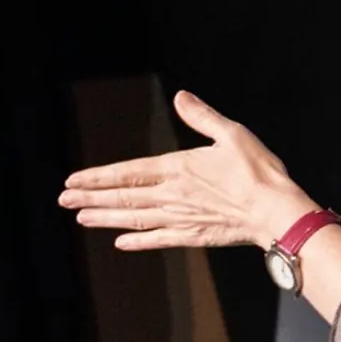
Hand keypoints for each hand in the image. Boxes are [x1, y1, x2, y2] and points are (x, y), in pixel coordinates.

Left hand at [58, 91, 317, 250]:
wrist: (275, 212)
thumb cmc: (258, 172)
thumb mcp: (232, 134)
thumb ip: (202, 117)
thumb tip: (181, 98)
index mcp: (178, 168)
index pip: (127, 173)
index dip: (98, 177)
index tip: (73, 180)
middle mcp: (172, 195)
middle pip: (124, 198)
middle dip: (91, 199)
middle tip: (65, 201)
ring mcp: (181, 218)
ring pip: (135, 219)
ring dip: (106, 219)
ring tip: (82, 219)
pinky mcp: (194, 236)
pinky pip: (159, 239)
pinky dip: (138, 241)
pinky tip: (122, 243)